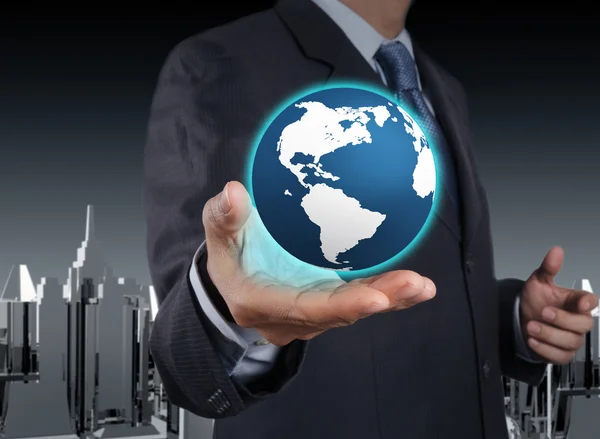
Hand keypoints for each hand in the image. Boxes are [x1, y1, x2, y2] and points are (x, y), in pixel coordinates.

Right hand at [202, 181, 436, 345]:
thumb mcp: (218, 233)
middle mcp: (288, 318)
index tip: (375, 298)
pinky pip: (356, 303)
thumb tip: (234, 192)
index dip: (340, 305)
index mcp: (259, 303)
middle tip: (414, 284)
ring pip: (351, 311)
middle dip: (378, 300)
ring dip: (390, 299)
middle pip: (336, 314)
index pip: (303, 309)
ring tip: (422, 286)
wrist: (233, 280)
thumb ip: (222, 216)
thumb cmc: (227, 253)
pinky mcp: (324, 305)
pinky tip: (417, 288)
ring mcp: (309, 316)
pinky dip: (387, 296)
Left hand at [520, 246, 597, 363]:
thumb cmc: (535, 301)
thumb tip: (556, 251)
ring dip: (549, 334)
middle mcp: (577, 321)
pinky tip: (533, 340)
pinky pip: (559, 356)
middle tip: (544, 312)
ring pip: (570, 341)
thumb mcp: (539, 282)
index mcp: (576, 302)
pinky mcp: (562, 353)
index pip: (591, 302)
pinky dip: (545, 349)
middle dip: (563, 319)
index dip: (588, 302)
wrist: (521, 319)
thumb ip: (548, 268)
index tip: (581, 302)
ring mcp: (571, 339)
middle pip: (583, 324)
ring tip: (531, 326)